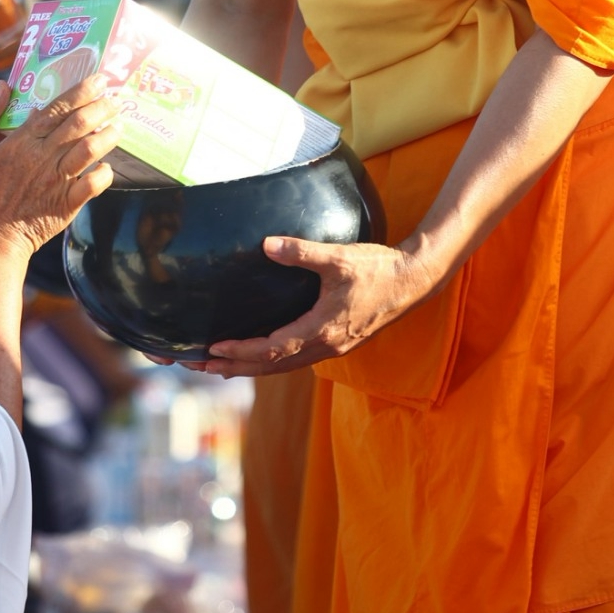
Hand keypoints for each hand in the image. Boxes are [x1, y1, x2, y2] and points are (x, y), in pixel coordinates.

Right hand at [0, 74, 120, 261]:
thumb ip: (1, 126)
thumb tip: (9, 91)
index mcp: (22, 143)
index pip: (57, 108)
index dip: (81, 91)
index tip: (99, 80)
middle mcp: (42, 157)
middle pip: (79, 123)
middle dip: (102, 107)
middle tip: (116, 99)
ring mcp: (56, 180)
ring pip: (90, 149)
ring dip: (108, 135)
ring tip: (118, 126)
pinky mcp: (66, 204)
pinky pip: (93, 183)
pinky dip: (104, 172)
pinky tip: (107, 166)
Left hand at [190, 237, 438, 376]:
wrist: (414, 282)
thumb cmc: (379, 269)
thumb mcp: (339, 258)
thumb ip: (302, 251)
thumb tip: (266, 244)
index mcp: (322, 331)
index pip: (273, 349)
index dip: (241, 350)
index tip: (214, 347)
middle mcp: (325, 347)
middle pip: (272, 367)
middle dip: (234, 367)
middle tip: (199, 366)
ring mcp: (333, 348)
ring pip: (283, 367)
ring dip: (250, 368)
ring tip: (220, 366)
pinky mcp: (338, 343)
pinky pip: (297, 360)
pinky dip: (272, 362)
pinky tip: (260, 356)